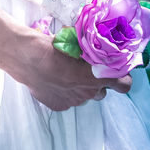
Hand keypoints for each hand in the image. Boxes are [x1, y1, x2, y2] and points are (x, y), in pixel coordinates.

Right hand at [13, 28, 131, 111]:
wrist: (25, 57)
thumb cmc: (51, 46)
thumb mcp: (77, 43)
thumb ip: (93, 53)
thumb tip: (102, 50)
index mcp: (97, 76)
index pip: (124, 84)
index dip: (121, 78)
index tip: (115, 71)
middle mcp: (88, 92)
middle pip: (102, 90)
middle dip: (97, 81)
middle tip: (84, 68)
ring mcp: (74, 101)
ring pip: (85, 96)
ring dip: (81, 87)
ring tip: (67, 74)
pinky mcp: (60, 105)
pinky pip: (69, 100)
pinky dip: (65, 92)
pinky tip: (54, 80)